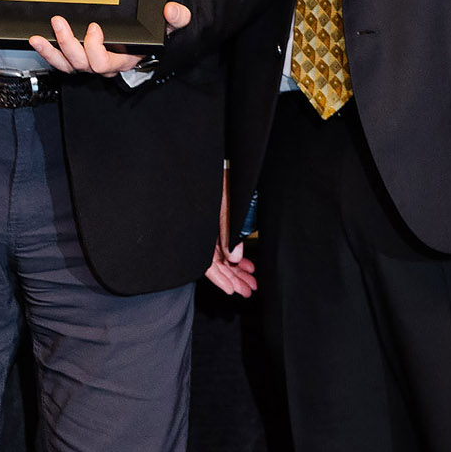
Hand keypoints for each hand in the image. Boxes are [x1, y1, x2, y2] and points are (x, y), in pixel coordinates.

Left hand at [31, 0, 189, 75]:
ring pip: (67, 65)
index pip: (105, 63)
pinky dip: (47, 52)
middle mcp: (105, 63)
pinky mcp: (78, 56)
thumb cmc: (157, 30)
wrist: (149, 32)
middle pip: (82, 64)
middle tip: (60, 23)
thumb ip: (176, 17)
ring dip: (52, 51)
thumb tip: (172, 10)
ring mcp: (89, 61)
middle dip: (69, 44)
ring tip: (38, 37)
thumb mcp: (171, 24)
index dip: (96, 48)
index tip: (94, 27)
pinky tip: (35, 40)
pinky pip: (60, 61)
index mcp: (125, 58)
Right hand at [206, 167, 256, 297]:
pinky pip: (225, 245)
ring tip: (251, 281)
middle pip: (217, 263)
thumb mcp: (225, 205)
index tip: (232, 290)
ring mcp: (209, 229)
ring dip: (237, 270)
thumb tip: (235, 256)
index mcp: (199, 231)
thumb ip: (227, 232)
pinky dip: (237, 255)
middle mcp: (203, 232)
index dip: (219, 279)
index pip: (206, 263)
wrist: (208, 160)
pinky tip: (248, 264)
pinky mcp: (216, 223)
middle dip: (233, 278)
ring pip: (223, 256)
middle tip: (248, 290)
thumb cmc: (214, 179)